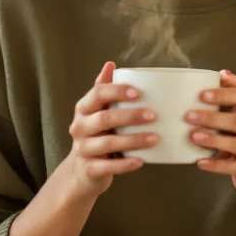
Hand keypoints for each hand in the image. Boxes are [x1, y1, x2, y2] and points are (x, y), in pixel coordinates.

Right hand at [63, 61, 157, 197]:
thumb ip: (104, 89)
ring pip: (108, 143)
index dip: (118, 91)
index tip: (139, 93)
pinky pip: (108, 167)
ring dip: (134, 140)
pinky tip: (141, 161)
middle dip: (130, 116)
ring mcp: (83, 149)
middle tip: (153, 115)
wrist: (81, 172)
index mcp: (83, 109)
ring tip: (155, 138)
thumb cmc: (96, 135)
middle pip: (104, 118)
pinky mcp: (89, 169)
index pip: (98, 93)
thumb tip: (110, 64)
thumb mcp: (97, 111)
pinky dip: (125, 164)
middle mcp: (80, 127)